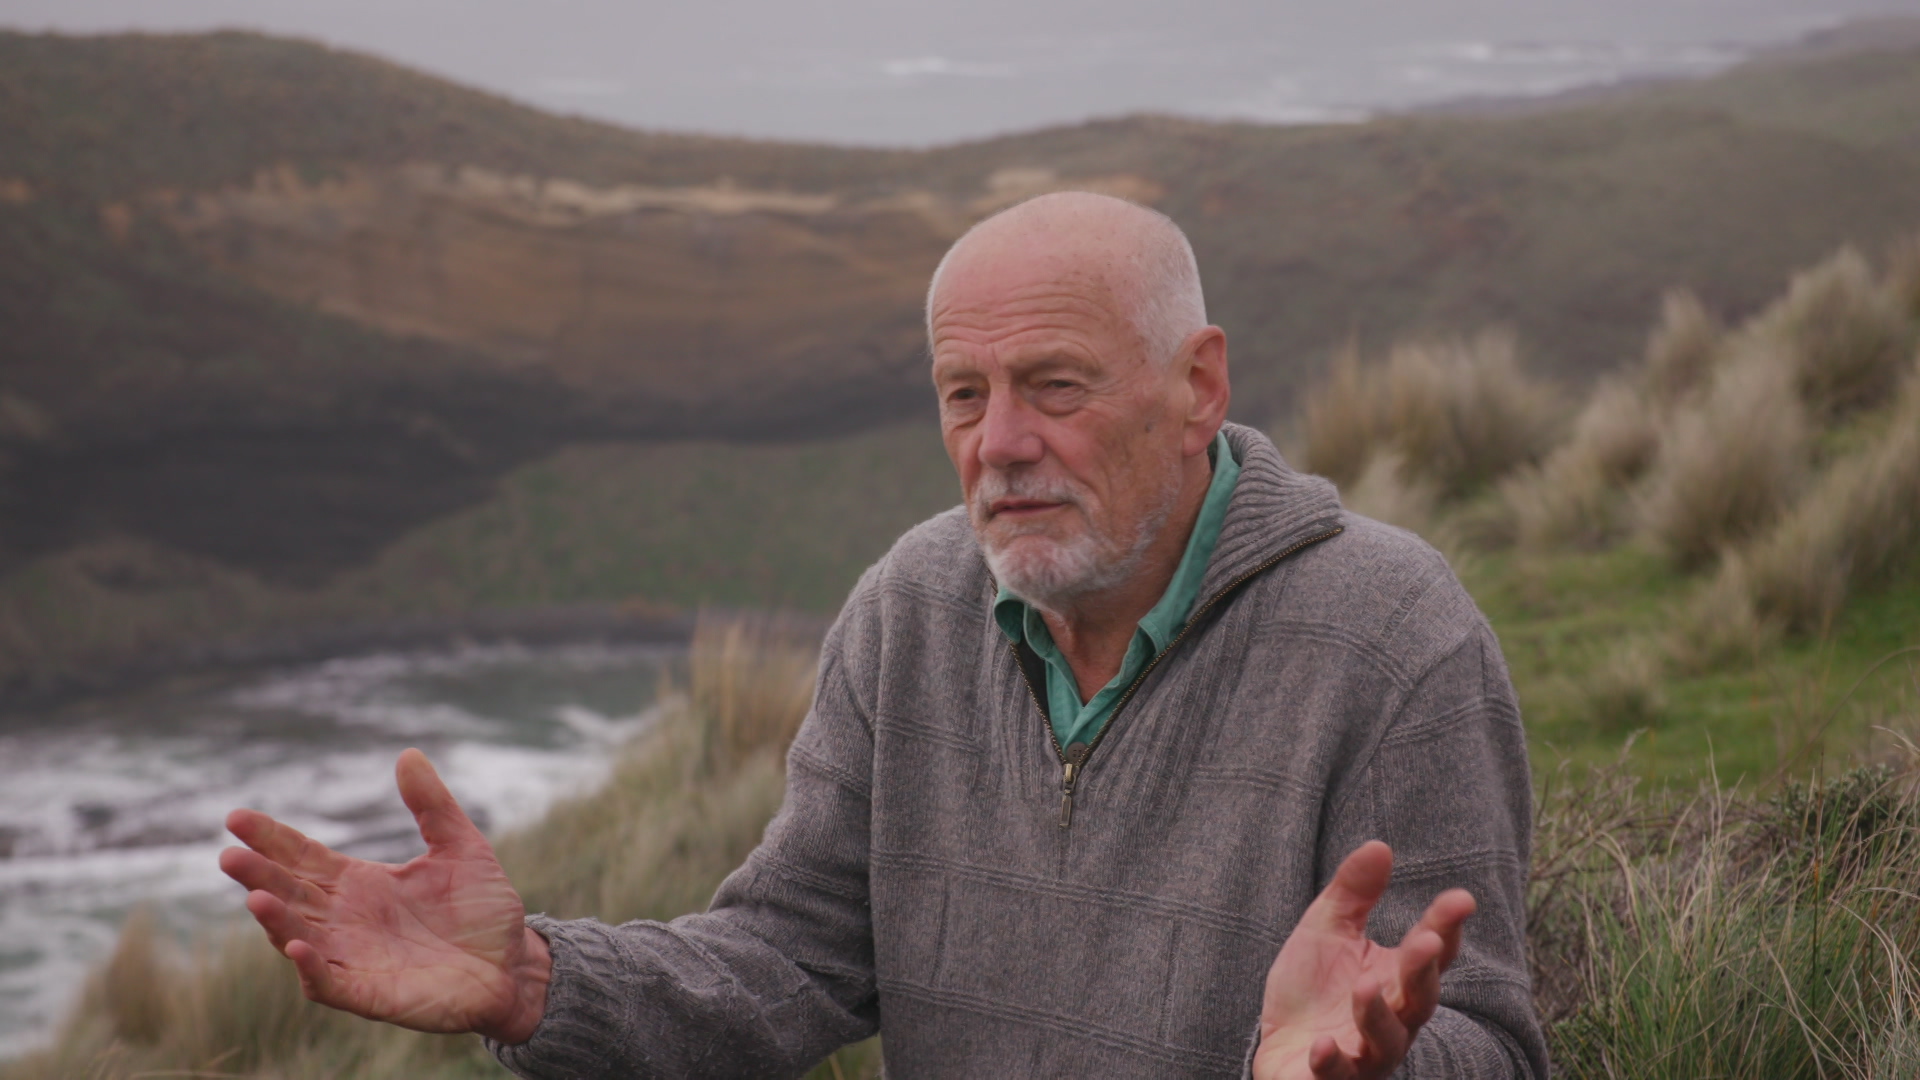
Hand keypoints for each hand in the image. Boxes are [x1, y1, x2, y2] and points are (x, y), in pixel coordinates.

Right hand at [218, 748, 551, 1042]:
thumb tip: (408, 754)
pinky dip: (310, 966)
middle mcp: (346, 920)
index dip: (271, 838)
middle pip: (290, 894)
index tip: (236, 817)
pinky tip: (297, 946)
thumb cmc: (483, 909)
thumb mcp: (461, 847)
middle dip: (259, 875)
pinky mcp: (370, 993)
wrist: (513, 965)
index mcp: (360, 883)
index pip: (303, 857)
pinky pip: (328, 982)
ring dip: (275, 920)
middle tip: (228, 854)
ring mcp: (354, 957)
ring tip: (256, 896)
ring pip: (298, 937)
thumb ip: (433, 806)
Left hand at [1251, 841, 1474, 1079]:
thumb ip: (1354, 893)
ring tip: (1364, 987)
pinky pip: (1338, 1077)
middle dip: (1423, 971)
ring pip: (1385, 1042)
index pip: (1432, 955)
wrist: (1277, 1047)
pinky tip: (1321, 1046)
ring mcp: (1365, 1055)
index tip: (1461, 899)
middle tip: (1427, 941)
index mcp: (1397, 981)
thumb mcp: (1327, 930)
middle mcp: (1393, 1021)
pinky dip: (1332, 1063)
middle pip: (1420, 999)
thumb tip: (1380, 844)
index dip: (1447, 927)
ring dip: (1376, 1015)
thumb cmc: (1312, 989)